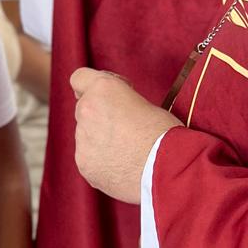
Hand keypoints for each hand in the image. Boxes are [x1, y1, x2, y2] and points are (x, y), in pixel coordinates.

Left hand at [72, 68, 182, 202]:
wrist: (167, 169)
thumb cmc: (165, 134)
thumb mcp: (145, 103)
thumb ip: (120, 103)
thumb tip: (116, 113)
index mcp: (103, 89)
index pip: (80, 78)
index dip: (93, 87)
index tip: (107, 97)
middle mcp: (87, 110)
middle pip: (84, 109)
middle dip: (100, 116)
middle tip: (125, 129)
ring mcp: (83, 139)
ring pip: (86, 136)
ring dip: (101, 140)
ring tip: (128, 152)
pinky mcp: (84, 164)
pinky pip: (89, 158)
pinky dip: (102, 161)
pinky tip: (123, 166)